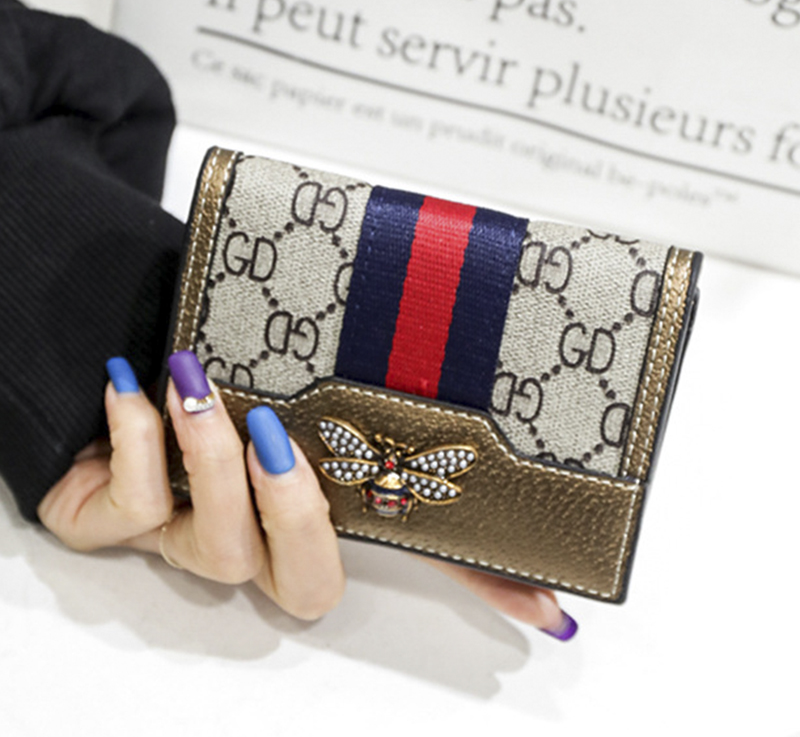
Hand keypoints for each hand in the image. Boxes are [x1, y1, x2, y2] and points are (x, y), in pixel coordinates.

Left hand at [38, 352, 575, 636]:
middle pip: (310, 581)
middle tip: (277, 435)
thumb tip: (439, 348)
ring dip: (212, 459)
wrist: (111, 357)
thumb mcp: (291, 355)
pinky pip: (135, 506)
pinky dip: (135, 438)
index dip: (476, 587)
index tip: (551, 610)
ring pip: (222, 548)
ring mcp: (194, 536)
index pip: (408, 553)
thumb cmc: (210, 365)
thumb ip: (353, 366)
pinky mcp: (120, 525)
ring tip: (195, 382)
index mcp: (314, 499)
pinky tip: (132, 385)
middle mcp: (263, 536)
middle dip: (297, 511)